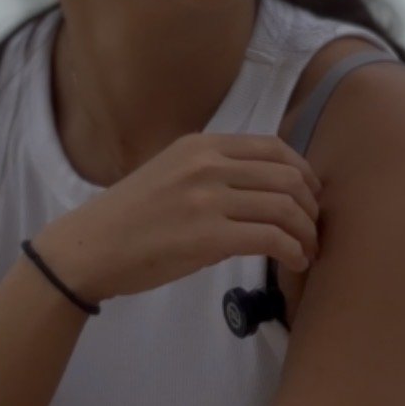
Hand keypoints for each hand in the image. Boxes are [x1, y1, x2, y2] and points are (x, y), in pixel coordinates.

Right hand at [31, 133, 322, 303]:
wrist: (90, 247)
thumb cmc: (130, 216)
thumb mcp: (171, 172)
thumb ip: (213, 171)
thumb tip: (263, 186)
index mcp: (202, 144)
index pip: (273, 147)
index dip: (303, 171)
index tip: (310, 195)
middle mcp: (208, 164)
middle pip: (287, 176)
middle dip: (311, 205)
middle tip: (314, 228)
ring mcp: (209, 199)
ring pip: (285, 207)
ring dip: (307, 231)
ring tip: (308, 249)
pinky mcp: (209, 237)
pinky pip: (272, 238)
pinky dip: (293, 250)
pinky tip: (295, 261)